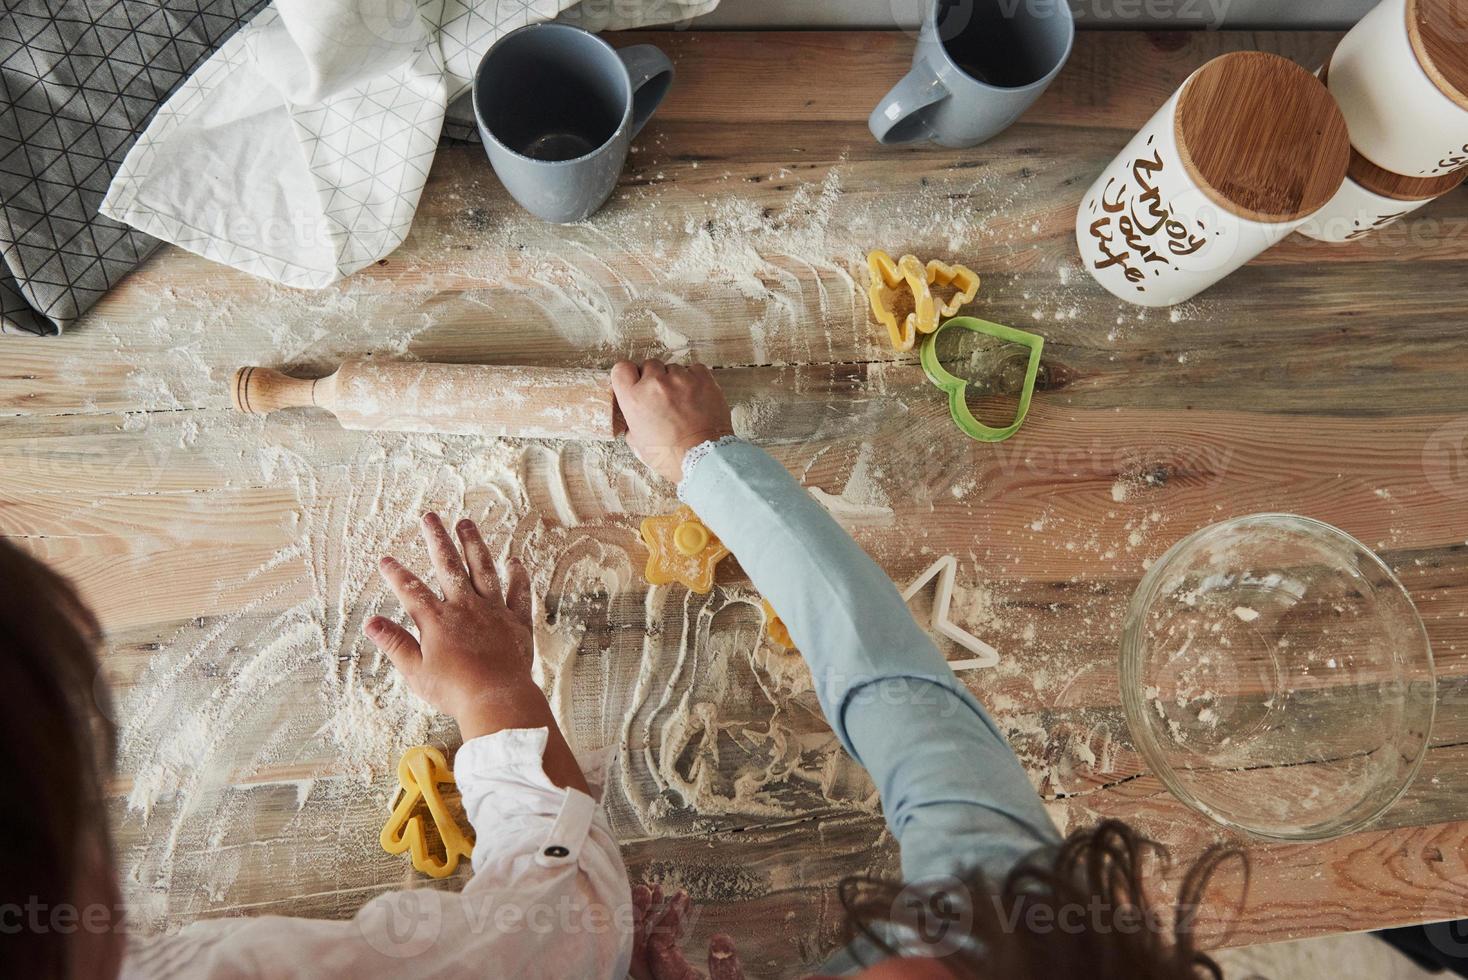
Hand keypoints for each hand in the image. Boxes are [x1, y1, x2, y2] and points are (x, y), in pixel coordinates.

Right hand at [366, 514, 586, 791]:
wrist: (498, 699)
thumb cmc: (454, 691)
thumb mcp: (416, 671)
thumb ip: (395, 643)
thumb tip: (370, 623)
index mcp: (437, 619)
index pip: (411, 589)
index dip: (396, 574)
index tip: (385, 559)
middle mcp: (465, 607)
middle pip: (448, 565)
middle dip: (437, 539)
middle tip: (430, 516)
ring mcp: (493, 611)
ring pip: (483, 569)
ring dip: (473, 544)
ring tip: (466, 523)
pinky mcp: (516, 622)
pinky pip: (518, 593)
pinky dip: (517, 577)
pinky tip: (514, 561)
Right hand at [611, 360, 733, 483]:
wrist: (703, 458)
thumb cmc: (670, 456)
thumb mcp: (638, 442)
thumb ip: (632, 421)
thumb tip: (635, 414)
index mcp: (634, 399)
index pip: (621, 368)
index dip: (629, 375)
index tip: (636, 382)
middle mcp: (655, 384)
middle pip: (650, 365)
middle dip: (655, 379)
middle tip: (663, 397)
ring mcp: (680, 379)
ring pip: (673, 368)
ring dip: (676, 380)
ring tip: (683, 401)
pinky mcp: (703, 379)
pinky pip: (694, 369)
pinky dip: (695, 379)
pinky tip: (696, 396)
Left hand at [630, 884, 744, 979]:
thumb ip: (726, 971)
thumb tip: (720, 940)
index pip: (657, 947)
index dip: (667, 919)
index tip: (683, 895)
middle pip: (637, 947)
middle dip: (641, 915)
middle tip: (648, 888)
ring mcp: (664, 978)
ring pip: (643, 947)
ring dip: (648, 918)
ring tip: (655, 890)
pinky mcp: (672, 975)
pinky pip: (655, 950)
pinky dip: (660, 928)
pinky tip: (673, 909)